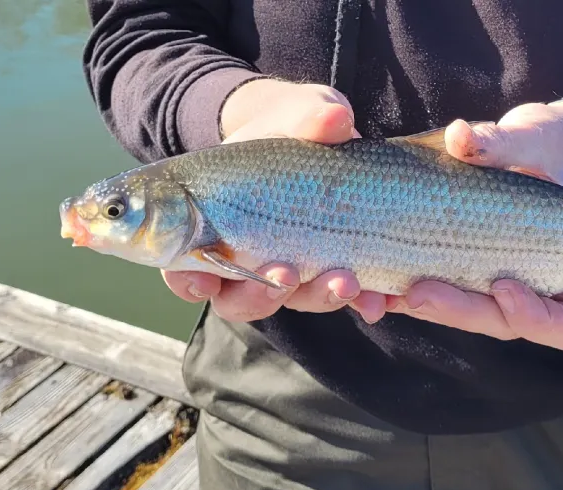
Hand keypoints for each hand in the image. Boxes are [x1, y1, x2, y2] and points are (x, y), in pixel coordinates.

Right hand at [161, 80, 386, 323]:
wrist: (331, 138)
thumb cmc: (290, 122)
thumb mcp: (293, 112)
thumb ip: (305, 115)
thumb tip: (335, 118)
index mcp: (214, 226)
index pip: (185, 267)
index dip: (189, 281)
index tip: (205, 280)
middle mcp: (249, 260)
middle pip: (240, 299)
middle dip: (261, 293)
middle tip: (285, 274)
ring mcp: (294, 271)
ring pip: (296, 302)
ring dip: (319, 298)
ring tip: (346, 281)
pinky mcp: (336, 273)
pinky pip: (345, 299)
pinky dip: (361, 304)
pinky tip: (376, 301)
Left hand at [388, 93, 562, 349]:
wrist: (528, 149)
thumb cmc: (546, 148)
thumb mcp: (532, 142)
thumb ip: (502, 145)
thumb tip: (461, 138)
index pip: (562, 327)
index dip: (534, 315)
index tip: (505, 284)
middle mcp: (528, 293)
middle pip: (498, 322)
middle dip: (457, 310)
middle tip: (418, 294)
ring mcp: (488, 289)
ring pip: (459, 313)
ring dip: (421, 306)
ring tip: (382, 294)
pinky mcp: (452, 275)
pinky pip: (430, 293)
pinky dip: (399, 289)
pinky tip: (369, 282)